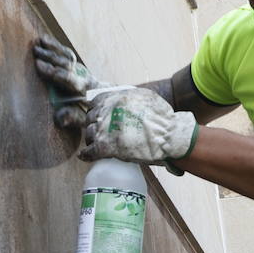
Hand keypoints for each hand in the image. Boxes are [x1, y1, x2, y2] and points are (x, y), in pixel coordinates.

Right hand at [32, 34, 112, 127]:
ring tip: (40, 40)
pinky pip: (69, 56)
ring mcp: (84, 72)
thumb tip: (60, 118)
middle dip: (50, 56)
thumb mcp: (85, 120)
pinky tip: (47, 42)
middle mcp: (85, 77)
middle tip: (36, 51)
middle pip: (67, 63)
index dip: (52, 71)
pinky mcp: (81, 69)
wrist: (111, 106)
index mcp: (85, 90)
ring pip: (68, 56)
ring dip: (54, 49)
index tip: (38, 64)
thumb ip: (72, 117)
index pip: (67, 77)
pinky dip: (58, 48)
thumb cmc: (96, 115)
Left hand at [81, 87, 198, 167]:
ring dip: (91, 139)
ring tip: (96, 143)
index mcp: (115, 99)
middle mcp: (106, 112)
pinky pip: (89, 151)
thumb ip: (128, 96)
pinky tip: (85, 156)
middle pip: (91, 118)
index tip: (98, 115)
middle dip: (94, 124)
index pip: (95, 102)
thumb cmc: (161, 117)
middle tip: (99, 131)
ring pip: (89, 134)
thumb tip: (120, 98)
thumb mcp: (144, 97)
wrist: (168, 135)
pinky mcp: (105, 147)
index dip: (96, 110)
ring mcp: (104, 130)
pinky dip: (86, 154)